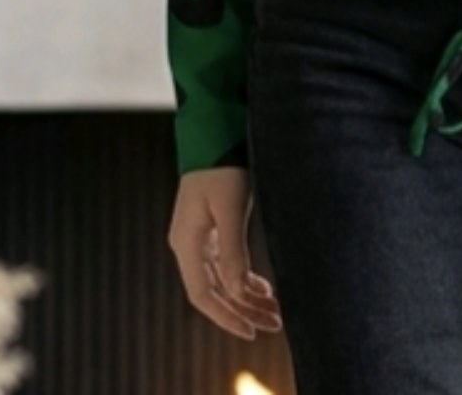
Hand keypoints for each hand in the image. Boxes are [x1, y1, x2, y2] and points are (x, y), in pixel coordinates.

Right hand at [168, 167, 283, 339]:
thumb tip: (239, 291)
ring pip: (221, 279)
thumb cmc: (222, 164)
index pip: (203, 295)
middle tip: (275, 324)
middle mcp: (188, 244)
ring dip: (246, 296)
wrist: (215, 129)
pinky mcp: (211, 226)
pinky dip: (243, 277)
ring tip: (275, 310)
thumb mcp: (231, 206)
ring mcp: (198, 236)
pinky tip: (263, 286)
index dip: (227, 317)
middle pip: (214, 291)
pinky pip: (224, 264)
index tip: (253, 331)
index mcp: (186, 242)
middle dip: (243, 311)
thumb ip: (233, 249)